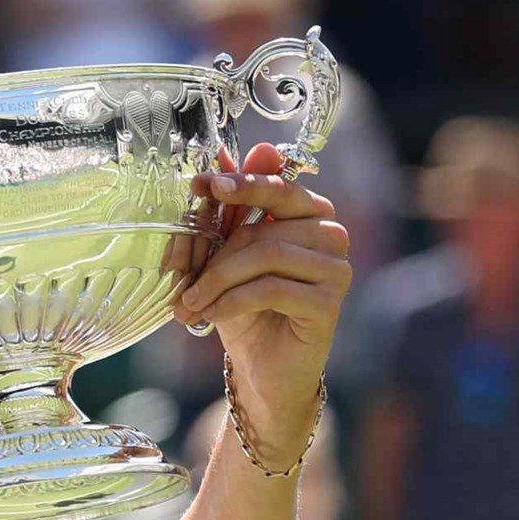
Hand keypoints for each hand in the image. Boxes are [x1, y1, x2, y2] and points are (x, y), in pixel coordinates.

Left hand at [174, 143, 350, 463]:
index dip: (241, 183)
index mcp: (308, 213)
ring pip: (266, 254)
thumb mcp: (223, 256)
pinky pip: (272, 288)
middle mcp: (330, 234)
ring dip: (217, 280)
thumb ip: (225, 208)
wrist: (262, 367)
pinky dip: (231, 301)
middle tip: (182, 276)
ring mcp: (336, 268)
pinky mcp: (330, 302)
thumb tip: (221, 152)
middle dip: (215, 249)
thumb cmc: (243, 306)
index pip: (278, 185)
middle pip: (266, 224)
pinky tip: (209, 316)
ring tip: (189, 303)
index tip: (203, 183)